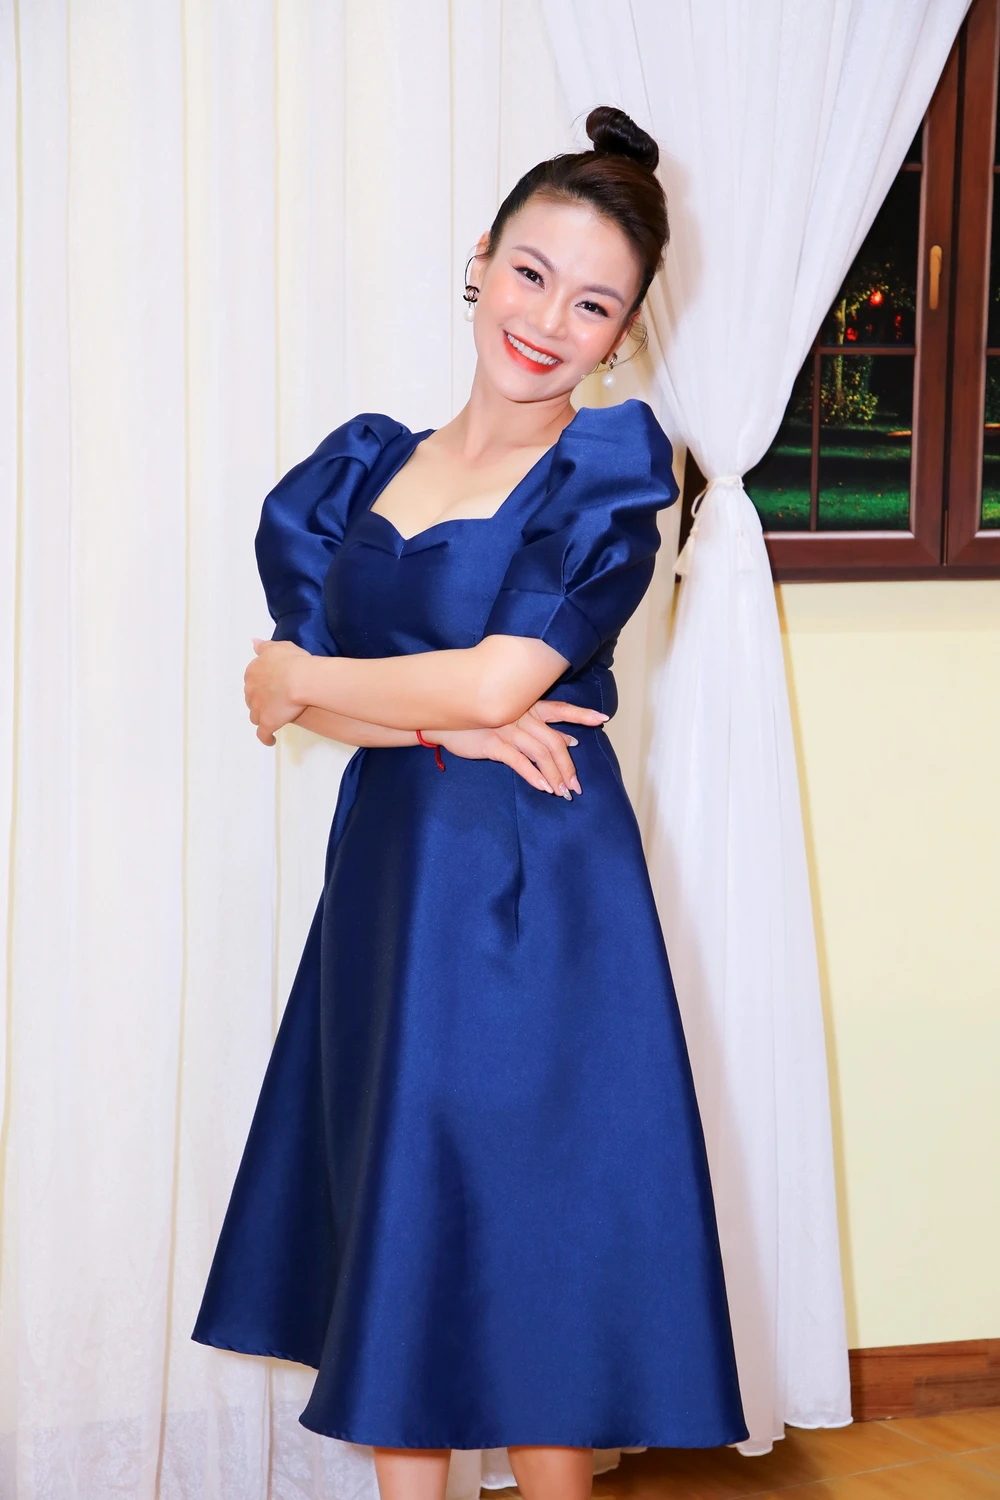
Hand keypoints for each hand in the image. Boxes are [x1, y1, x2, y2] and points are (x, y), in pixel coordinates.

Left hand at [244, 637, 309, 744]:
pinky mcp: (267, 723)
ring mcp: (258, 708)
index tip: (272, 684)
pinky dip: (266, 738)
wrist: (299, 679)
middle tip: (275, 700)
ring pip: (255, 716)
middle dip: (260, 700)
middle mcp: (251, 690)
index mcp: (253, 672)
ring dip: (262, 717)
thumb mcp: (279, 647)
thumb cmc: (292, 661)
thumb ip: (265, 647)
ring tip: (274, 718)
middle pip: (252, 698)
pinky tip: (272, 740)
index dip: (262, 683)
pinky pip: (263, 734)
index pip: (253, 679)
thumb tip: (254, 643)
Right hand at [427, 699, 608, 797]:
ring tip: (563, 792)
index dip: (581, 714)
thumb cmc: (482, 719)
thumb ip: (540, 727)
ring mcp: (509, 729)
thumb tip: (569, 741)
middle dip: (568, 766)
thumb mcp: (512, 716)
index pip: (561, 709)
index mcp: (529, 706)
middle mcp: (522, 715)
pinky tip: (544, 788)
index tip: (602, 719)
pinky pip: (520, 762)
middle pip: (554, 742)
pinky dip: (534, 777)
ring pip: (541, 754)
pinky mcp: (495, 744)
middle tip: (576, 786)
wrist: (447, 720)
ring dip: (554, 776)